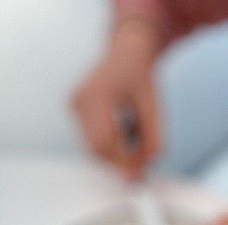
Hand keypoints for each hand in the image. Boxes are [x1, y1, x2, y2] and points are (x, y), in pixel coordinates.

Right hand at [72, 18, 161, 175]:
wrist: (128, 51)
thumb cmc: (142, 75)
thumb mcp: (154, 108)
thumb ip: (152, 140)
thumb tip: (143, 171)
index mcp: (97, 94)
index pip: (105, 141)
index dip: (124, 161)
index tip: (142, 170)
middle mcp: (80, 99)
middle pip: (96, 148)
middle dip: (120, 161)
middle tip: (142, 161)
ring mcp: (74, 104)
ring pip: (92, 147)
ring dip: (116, 152)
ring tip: (134, 132)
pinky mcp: (74, 109)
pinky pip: (91, 138)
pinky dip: (110, 143)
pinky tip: (124, 126)